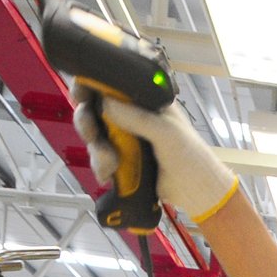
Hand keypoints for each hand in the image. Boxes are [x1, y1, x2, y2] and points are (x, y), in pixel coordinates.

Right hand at [71, 84, 239, 222]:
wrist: (195, 192)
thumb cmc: (190, 155)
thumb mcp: (166, 132)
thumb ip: (137, 117)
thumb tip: (105, 102)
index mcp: (144, 99)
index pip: (111, 84)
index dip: (91, 85)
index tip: (81, 94)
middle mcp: (131, 115)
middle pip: (94, 109)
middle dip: (87, 121)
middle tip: (92, 134)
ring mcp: (124, 137)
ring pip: (95, 136)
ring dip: (97, 150)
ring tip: (111, 163)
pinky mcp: (121, 159)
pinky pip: (100, 158)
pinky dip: (101, 166)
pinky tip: (110, 174)